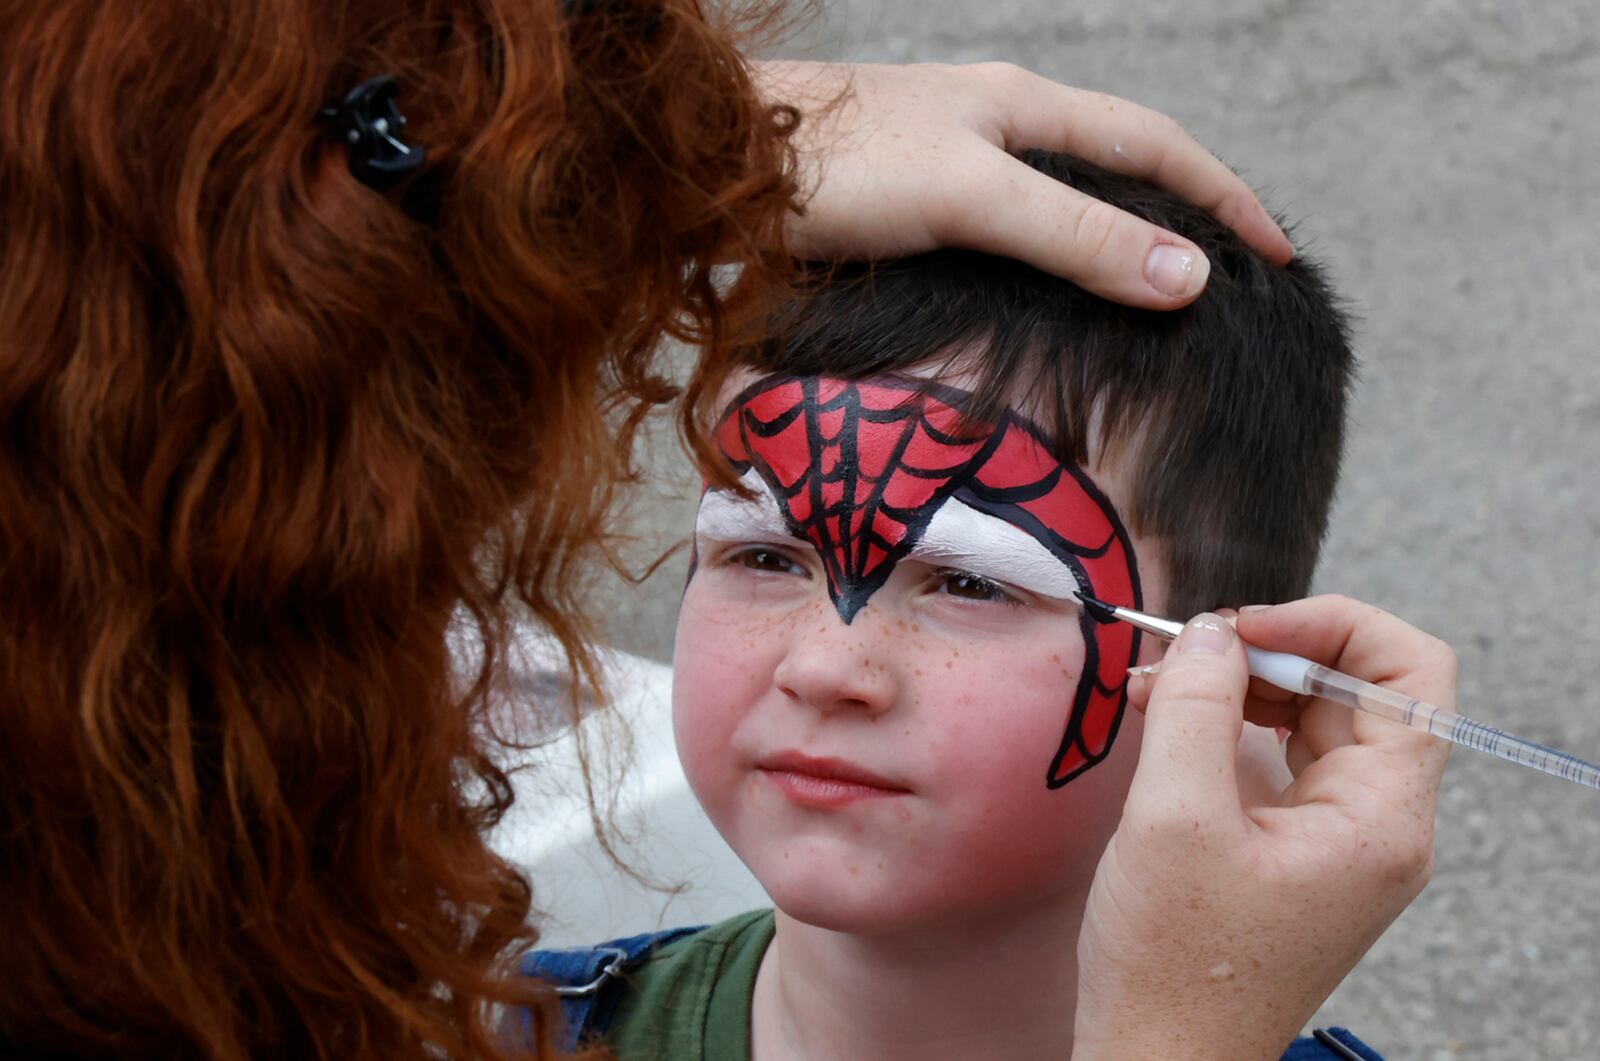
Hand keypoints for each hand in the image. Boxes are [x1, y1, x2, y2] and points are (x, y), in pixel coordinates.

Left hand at [752, 60, 1292, 308]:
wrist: (711, 166)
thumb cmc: (831, 164)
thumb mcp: (969, 196)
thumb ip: (1074, 235)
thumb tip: (1190, 275)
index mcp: (1022, 108)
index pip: (1157, 147)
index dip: (1223, 200)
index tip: (1278, 255)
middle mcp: (993, 125)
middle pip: (1115, 167)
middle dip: (1178, 216)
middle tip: (1226, 278)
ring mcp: (947, 161)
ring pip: (1056, 201)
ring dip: (1111, 242)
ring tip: (1150, 298)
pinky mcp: (905, 202)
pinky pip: (1002, 232)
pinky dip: (1045, 265)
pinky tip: (1038, 302)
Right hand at [1072, 597, 1452, 1059]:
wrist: (1159, 1058)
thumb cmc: (1173, 965)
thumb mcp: (1173, 816)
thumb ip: (1194, 707)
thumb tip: (1208, 633)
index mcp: (1380, 819)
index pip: (1411, 673)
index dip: (1333, 626)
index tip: (1246, 625)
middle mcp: (1376, 825)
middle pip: (1355, 690)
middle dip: (1268, 651)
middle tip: (1186, 649)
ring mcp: (1337, 840)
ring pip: (1311, 719)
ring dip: (1238, 685)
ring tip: (1158, 683)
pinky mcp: (1295, 850)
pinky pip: (1278, 760)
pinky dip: (1226, 728)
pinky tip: (1164, 722)